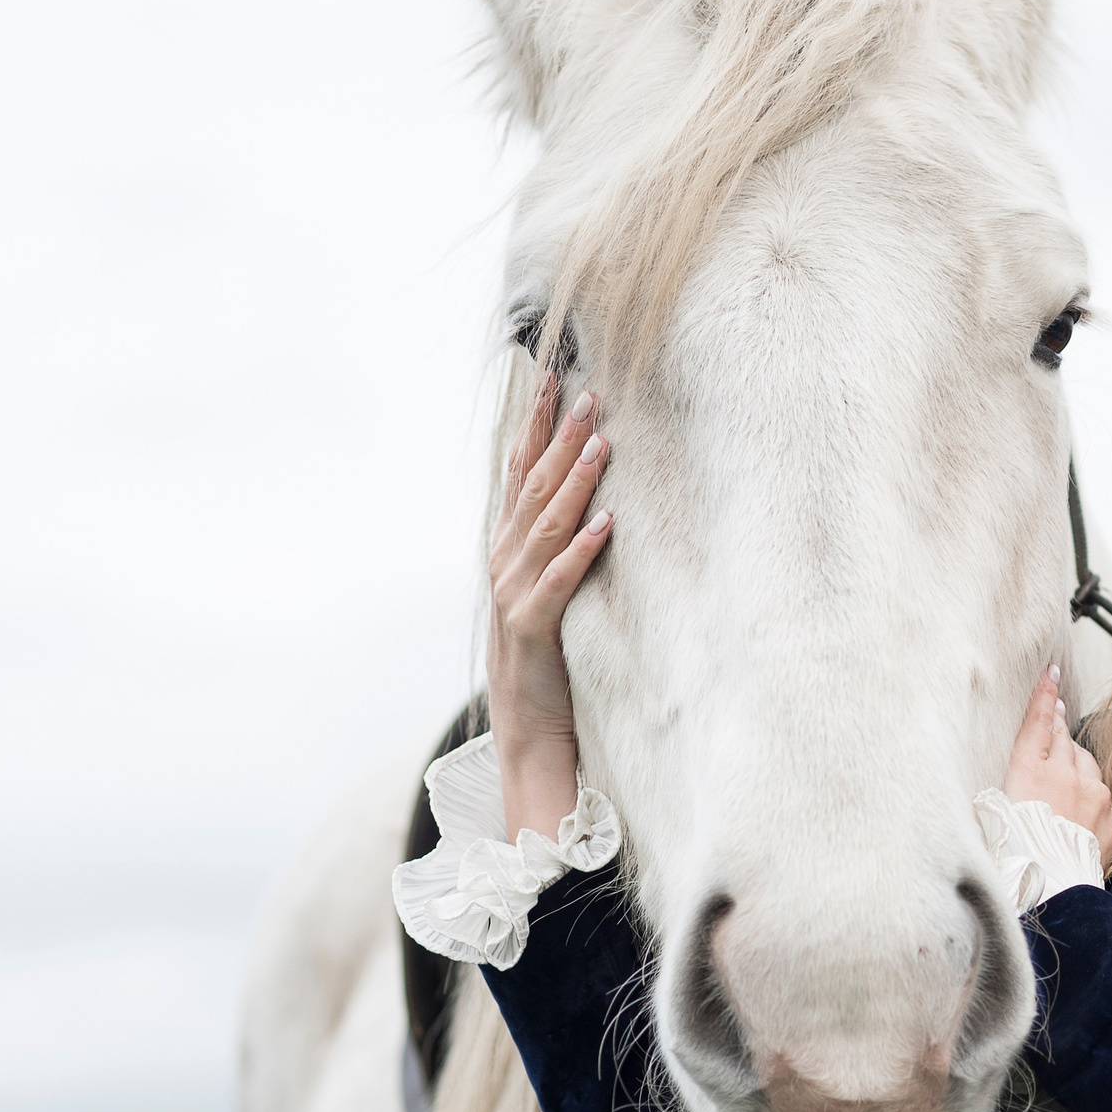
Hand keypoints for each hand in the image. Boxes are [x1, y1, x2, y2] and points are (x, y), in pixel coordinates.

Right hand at [486, 372, 614, 841]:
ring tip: (601, 441)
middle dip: (558, 436)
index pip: (519, 473)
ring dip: (573, 482)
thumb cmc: (548, 661)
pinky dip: (582, 550)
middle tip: (586, 389)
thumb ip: (552, 546)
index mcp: (508, 550)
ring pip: (545, 527)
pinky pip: (560, 583)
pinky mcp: (535, 632)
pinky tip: (607, 522)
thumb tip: (582, 495)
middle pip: (531, 488)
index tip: (553, 376)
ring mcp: (515, 597)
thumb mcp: (545, 592)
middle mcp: (505, 565)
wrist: (528, 735)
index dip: (534, 424)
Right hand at [1000, 666, 1111, 863]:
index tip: (1051, 672)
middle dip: (1059, 732)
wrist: (1049, 891)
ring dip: (1077, 772)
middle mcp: (1066, 775)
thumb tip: (1019, 769)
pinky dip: (1095, 808)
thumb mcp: (993, 811)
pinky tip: (1081, 824)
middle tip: (1052, 730)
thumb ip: (1009, 781)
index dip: (1045, 695)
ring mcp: (1095, 796)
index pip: (1038, 722)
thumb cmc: (1010, 856)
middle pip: (1065, 740)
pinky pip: (1105, 803)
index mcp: (1029, 770)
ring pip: (1088, 767)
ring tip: (1061, 796)